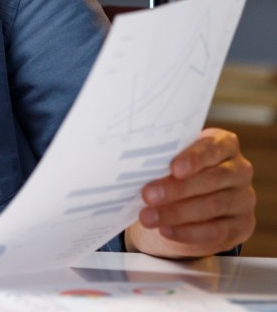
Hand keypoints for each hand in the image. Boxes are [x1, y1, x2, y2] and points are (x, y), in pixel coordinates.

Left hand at [124, 128, 255, 257]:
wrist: (184, 207)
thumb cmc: (173, 175)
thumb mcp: (168, 163)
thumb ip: (161, 161)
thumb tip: (133, 166)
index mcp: (223, 144)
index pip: (213, 147)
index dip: (194, 158)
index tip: (174, 168)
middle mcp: (238, 169)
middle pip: (212, 179)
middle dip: (177, 189)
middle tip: (148, 195)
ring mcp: (243, 198)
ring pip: (213, 206)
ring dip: (176, 213)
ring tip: (148, 217)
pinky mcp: (242, 224)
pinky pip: (217, 231)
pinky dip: (188, 232)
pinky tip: (166, 230)